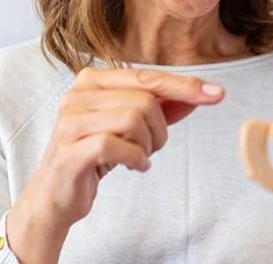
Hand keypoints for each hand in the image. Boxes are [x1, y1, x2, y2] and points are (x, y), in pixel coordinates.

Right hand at [5, 68, 223, 262]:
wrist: (55, 196)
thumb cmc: (93, 156)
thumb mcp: (129, 128)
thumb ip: (160, 108)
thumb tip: (200, 95)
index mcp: (92, 80)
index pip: (148, 76)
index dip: (185, 86)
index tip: (216, 94)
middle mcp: (78, 94)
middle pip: (144, 101)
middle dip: (160, 130)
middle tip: (151, 148)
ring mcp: (71, 120)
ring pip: (134, 120)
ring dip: (147, 146)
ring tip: (138, 157)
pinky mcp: (71, 148)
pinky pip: (119, 146)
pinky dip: (136, 159)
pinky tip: (132, 166)